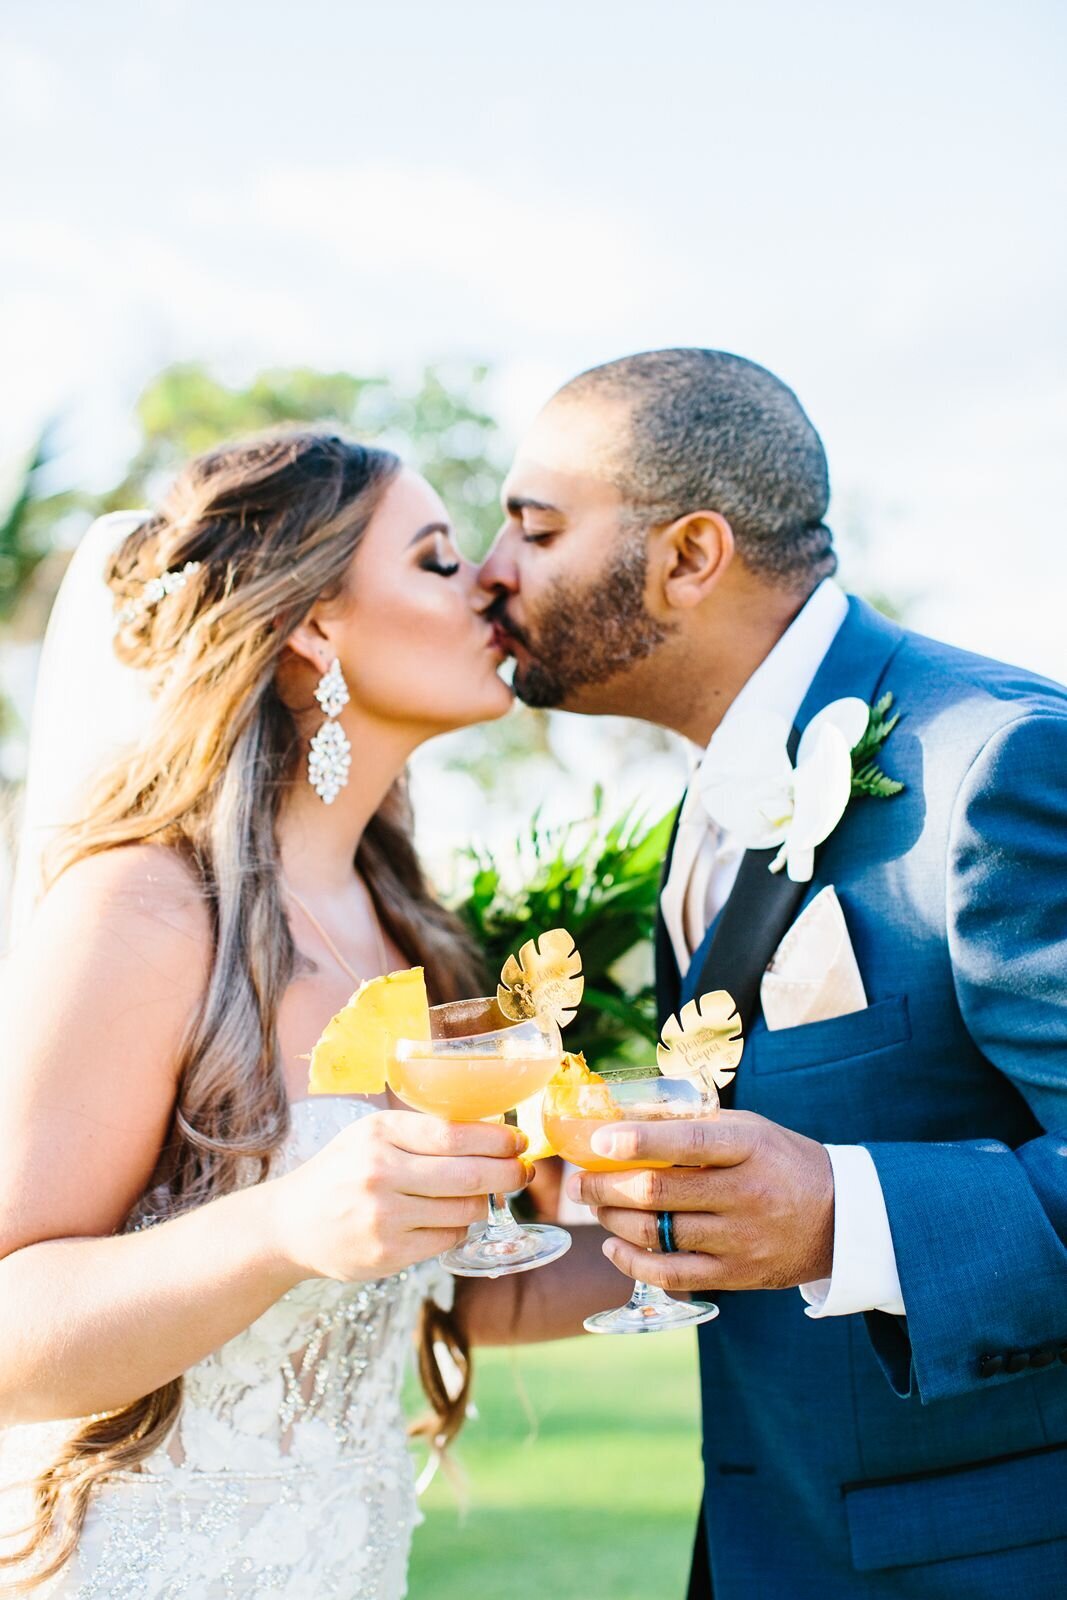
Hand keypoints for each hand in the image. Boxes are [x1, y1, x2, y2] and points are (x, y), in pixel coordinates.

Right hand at [268, 1111, 529, 1282]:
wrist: (291, 1224)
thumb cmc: (342, 1171)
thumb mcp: (371, 1136)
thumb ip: (422, 1132)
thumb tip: (492, 1133)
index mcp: (379, 1134)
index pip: (453, 1133)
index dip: (495, 1138)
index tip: (517, 1141)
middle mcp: (380, 1172)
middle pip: (468, 1174)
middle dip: (507, 1173)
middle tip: (522, 1171)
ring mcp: (384, 1216)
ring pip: (463, 1210)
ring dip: (482, 1203)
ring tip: (481, 1196)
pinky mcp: (388, 1253)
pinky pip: (447, 1239)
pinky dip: (459, 1229)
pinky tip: (450, 1220)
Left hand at [566, 1110, 833, 1291]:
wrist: (840, 1218)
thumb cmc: (779, 1161)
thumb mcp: (747, 1129)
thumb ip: (690, 1123)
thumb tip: (622, 1115)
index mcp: (749, 1147)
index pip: (687, 1141)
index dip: (639, 1141)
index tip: (599, 1141)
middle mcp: (746, 1194)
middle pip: (659, 1191)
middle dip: (605, 1186)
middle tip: (578, 1180)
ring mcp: (740, 1239)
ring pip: (657, 1233)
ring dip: (612, 1219)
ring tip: (594, 1206)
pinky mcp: (736, 1275)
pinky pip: (671, 1275)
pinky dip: (632, 1262)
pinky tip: (613, 1246)